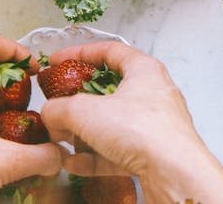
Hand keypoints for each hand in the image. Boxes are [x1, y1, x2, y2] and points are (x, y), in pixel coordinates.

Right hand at [40, 41, 222, 203]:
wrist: (172, 172)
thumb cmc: (142, 130)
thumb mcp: (85, 112)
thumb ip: (60, 108)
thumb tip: (50, 112)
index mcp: (144, 71)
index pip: (110, 51)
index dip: (80, 53)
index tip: (58, 60)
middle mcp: (152, 94)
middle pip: (109, 91)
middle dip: (77, 102)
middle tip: (56, 107)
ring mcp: (153, 125)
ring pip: (111, 124)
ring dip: (82, 133)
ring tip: (60, 139)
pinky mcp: (151, 153)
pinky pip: (116, 151)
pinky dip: (93, 157)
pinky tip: (72, 163)